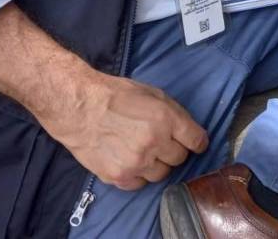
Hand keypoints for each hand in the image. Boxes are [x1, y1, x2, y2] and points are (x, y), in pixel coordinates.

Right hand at [39, 71, 208, 190]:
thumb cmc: (115, 96)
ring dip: (157, 163)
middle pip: (179, 158)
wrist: (80, 108)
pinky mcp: (120, 177)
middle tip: (161, 141)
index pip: (196, 140)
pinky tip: (130, 160)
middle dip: (173, 150)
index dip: (198, 142)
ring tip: (143, 150)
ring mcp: (136, 163)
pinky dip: (139, 174)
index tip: (196, 143)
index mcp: (165, 119)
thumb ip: (173, 113)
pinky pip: (141, 183)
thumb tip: (188, 130)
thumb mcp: (152, 94)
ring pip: (162, 174)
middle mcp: (154, 143)